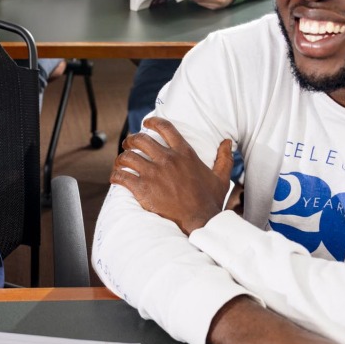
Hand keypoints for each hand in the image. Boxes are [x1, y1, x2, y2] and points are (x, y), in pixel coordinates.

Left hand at [111, 116, 233, 233]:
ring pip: (128, 156)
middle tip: (128, 144)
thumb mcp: (221, 177)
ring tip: (120, 162)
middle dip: (131, 139)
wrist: (199, 221)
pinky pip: (122, 176)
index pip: (166, 128)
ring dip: (121, 158)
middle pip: (141, 140)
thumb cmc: (210, 201)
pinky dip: (116, 175)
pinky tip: (116, 177)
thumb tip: (228, 142)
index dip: (153, 122)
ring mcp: (153, 173)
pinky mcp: (142, 188)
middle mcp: (167, 159)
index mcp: (184, 154)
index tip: (146, 124)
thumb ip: (224, 158)